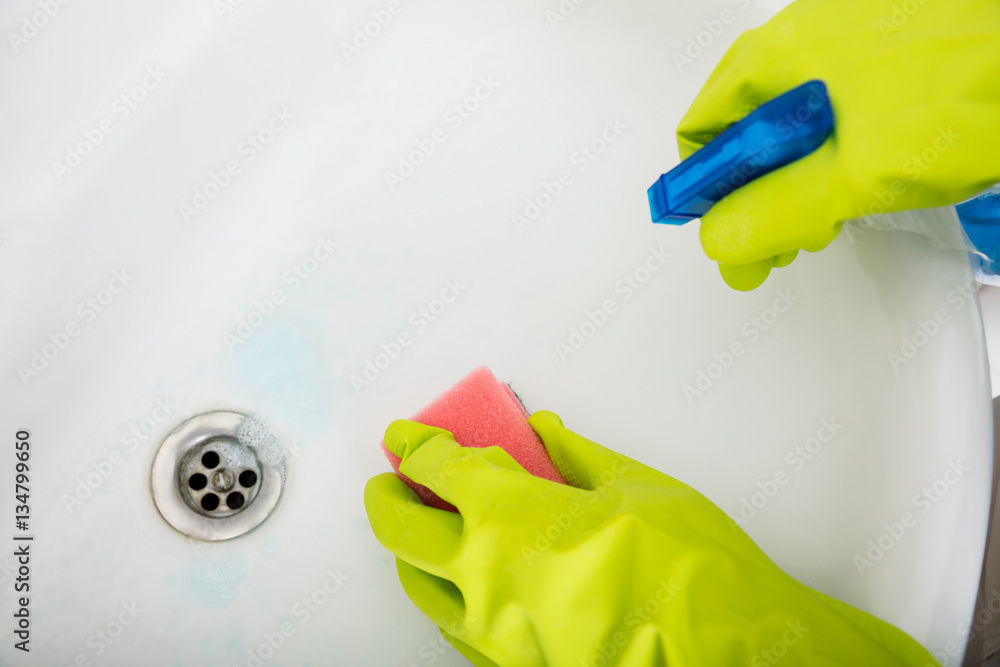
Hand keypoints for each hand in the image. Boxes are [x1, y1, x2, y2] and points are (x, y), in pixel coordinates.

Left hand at [365, 411, 937, 665]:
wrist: (727, 651)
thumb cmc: (688, 570)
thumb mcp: (636, 487)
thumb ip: (576, 456)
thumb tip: (546, 432)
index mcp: (509, 517)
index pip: (437, 468)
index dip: (416, 445)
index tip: (410, 436)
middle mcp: (484, 574)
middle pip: (399, 529)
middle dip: (388, 496)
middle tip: (395, 480)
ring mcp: (491, 628)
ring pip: (417, 586)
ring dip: (410, 552)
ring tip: (425, 532)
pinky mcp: (509, 665)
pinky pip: (453, 629)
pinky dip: (447, 598)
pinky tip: (465, 586)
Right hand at [677, 0, 999, 289]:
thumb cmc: (971, 89)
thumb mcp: (855, 174)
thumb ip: (774, 212)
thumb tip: (720, 237)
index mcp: (773, 60)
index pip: (700, 137)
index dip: (709, 198)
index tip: (733, 235)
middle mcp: (797, 40)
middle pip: (740, 131)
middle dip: (755, 195)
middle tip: (781, 238)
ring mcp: (839, 41)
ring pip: (786, 122)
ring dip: (794, 177)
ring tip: (830, 209)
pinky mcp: (876, 51)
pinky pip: (828, 107)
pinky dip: (830, 148)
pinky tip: (863, 172)